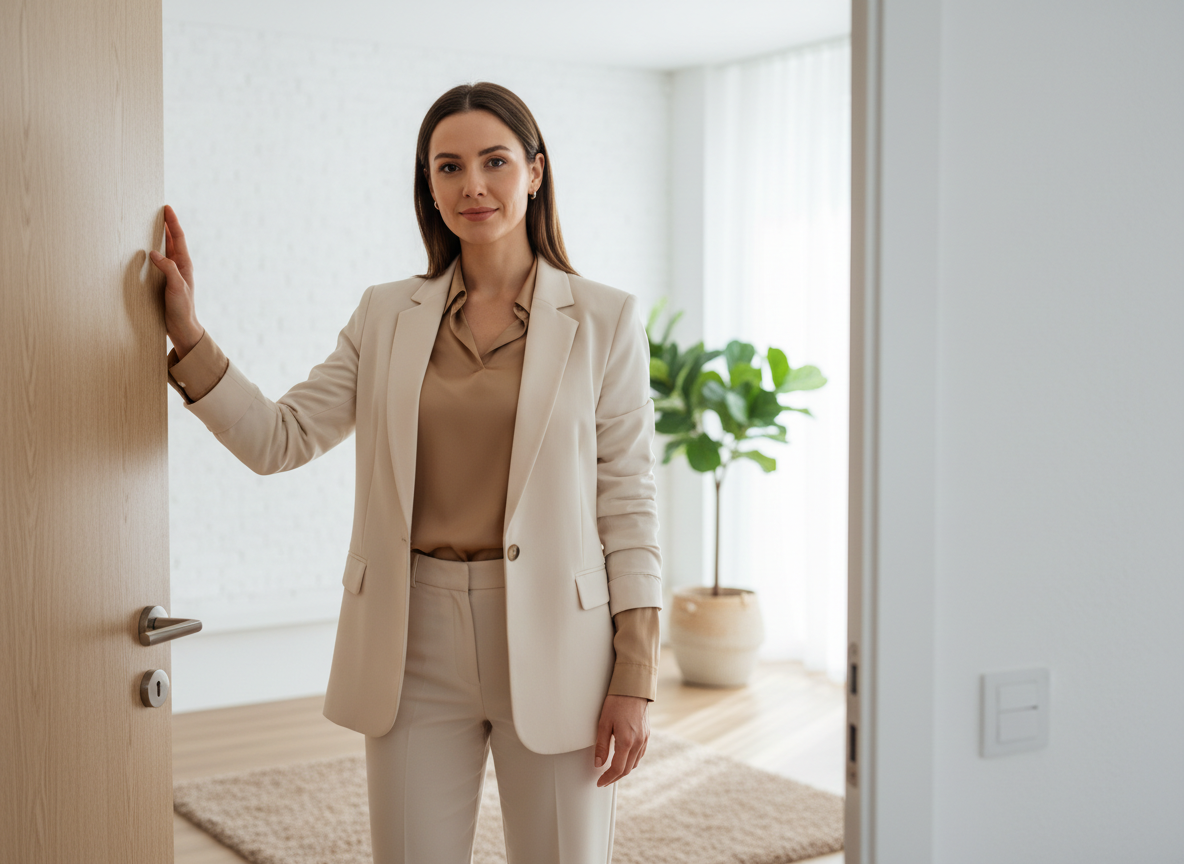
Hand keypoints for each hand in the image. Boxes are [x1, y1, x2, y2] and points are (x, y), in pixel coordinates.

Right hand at [148, 204, 203, 357]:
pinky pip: (157, 262)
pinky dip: (151, 252)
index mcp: (184, 264)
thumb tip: (154, 253)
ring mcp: (171, 274)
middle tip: (156, 210)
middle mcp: (178, 266)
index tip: (167, 208)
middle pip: (172, 240)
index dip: (172, 222)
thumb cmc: (182, 308)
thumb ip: (168, 269)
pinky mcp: (164, 281)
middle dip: (165, 225)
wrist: (182, 328)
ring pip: (164, 250)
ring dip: (158, 237)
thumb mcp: (176, 287)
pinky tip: (143, 250)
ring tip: (149, 224)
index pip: (178, 238)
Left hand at [594, 694, 648, 786]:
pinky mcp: (647, 735)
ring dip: (623, 770)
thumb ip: (601, 745)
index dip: (607, 778)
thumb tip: (598, 764)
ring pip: (634, 764)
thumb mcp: (604, 723)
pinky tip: (623, 759)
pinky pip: (640, 755)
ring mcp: (644, 740)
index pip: (617, 768)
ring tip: (611, 771)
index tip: (600, 782)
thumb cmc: (616, 703)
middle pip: (626, 769)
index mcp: (626, 741)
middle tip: (603, 780)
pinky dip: (631, 761)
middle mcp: (638, 743)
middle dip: (614, 778)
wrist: (633, 689)